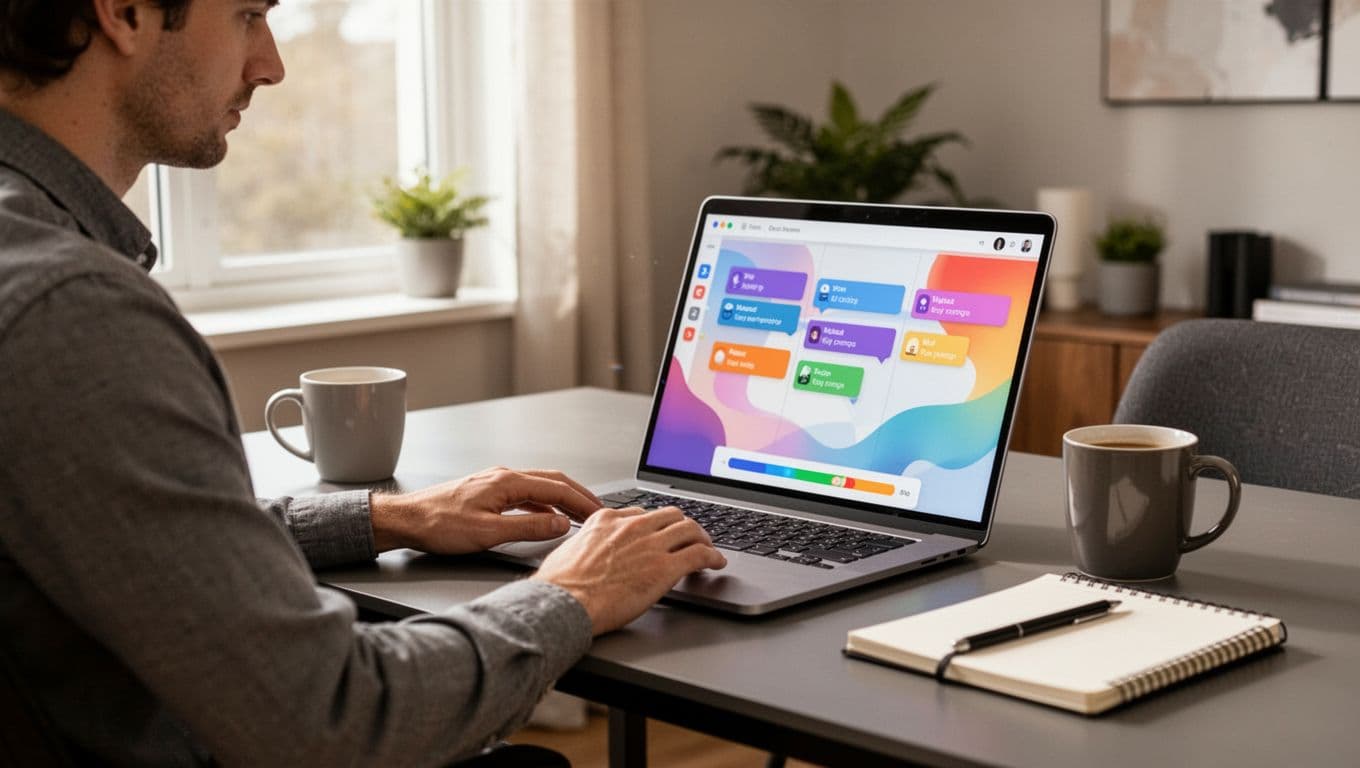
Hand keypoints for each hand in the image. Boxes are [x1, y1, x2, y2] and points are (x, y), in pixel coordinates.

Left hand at [369, 467, 602, 553]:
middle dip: (579, 496)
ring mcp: (495, 483)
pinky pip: (525, 495)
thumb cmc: (439, 524)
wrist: (406, 520)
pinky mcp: (487, 493)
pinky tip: (546, 520)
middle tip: (598, 511)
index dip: (583, 502)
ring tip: (579, 516)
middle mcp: (504, 476)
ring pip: (539, 488)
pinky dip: (544, 506)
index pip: (558, 489)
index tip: (600, 513)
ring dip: (562, 501)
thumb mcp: (488, 533)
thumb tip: (561, 525)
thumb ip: (528, 529)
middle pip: (553, 482)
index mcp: (508, 482)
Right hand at [531, 506, 726, 634]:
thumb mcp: (569, 550)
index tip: (660, 532)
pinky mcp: (665, 567)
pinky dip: (713, 556)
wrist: (563, 602)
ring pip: (690, 530)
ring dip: (703, 538)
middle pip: (671, 515)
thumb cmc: (560, 585)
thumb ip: (588, 543)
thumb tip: (590, 551)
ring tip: (708, 547)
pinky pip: (699, 554)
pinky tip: (717, 562)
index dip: (656, 524)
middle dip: (683, 525)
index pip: (642, 513)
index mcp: (607, 520)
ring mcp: (650, 545)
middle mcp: (632, 527)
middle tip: (690, 537)